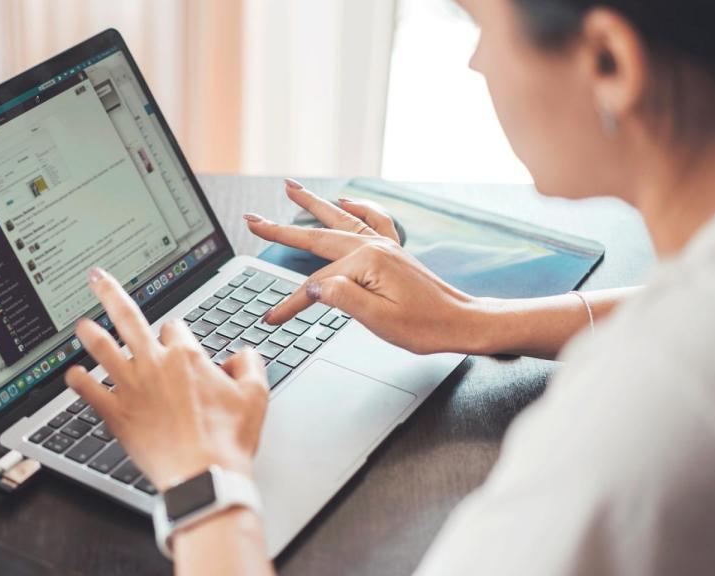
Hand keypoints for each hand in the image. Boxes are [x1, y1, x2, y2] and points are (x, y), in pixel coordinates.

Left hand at [66, 267, 269, 490]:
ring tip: (80, 323)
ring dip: (90, 333)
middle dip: (110, 293)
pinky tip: (71, 375)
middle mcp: (155, 364)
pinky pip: (89, 392)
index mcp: (186, 356)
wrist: (204, 476)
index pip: (175, 328)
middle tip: (96, 278)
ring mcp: (132, 388)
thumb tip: (243, 354)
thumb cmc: (228, 440)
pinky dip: (78, 381)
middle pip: (127, 317)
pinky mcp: (117, 414)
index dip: (176, 335)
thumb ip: (250, 364)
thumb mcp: (256, 395)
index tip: (177, 343)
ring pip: (103, 349)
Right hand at [245, 179, 483, 355]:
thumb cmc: (425, 326)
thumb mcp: (379, 320)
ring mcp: (385, 245)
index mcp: (367, 263)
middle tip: (252, 219)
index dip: (290, 303)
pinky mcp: (393, 250)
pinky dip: (357, 208)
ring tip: (290, 188)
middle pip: (317, 237)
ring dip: (312, 204)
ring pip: (339, 219)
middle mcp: (374, 246)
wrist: (462, 322)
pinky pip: (372, 220)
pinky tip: (345, 201)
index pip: (316, 285)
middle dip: (282, 230)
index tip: (272, 318)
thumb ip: (343, 299)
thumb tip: (313, 286)